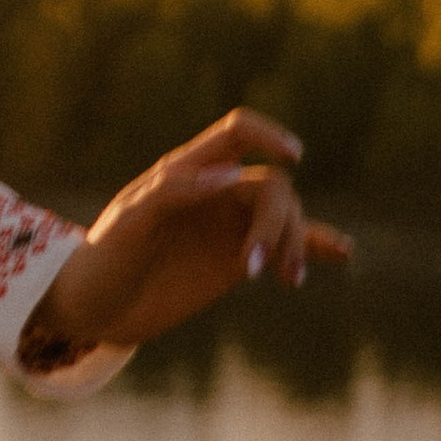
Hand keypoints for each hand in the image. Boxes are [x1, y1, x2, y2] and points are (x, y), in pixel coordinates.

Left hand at [21, 108, 351, 365]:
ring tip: (286, 280)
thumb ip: (175, 192)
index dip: (269, 135)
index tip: (293, 157)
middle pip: (272, 185)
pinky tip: (343, 253)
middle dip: (277, 223)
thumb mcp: (131, 222)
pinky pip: (286, 246)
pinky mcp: (237, 260)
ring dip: (295, 243)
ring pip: (286, 216)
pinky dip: (316, 246)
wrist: (96, 307)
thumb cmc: (104, 258)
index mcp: (186, 170)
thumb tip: (232, 175)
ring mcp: (229, 226)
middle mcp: (214, 192)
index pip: (239, 133)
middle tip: (254, 269)